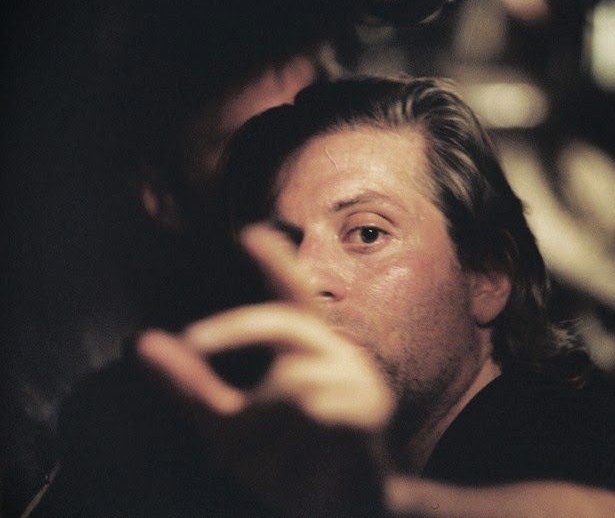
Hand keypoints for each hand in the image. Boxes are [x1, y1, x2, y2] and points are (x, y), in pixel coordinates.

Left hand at [136, 224, 394, 516]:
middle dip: (237, 326)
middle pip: (287, 319)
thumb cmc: (285, 466)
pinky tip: (305, 465)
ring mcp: (356, 382)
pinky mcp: (364, 413)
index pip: (294, 297)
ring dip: (264, 429)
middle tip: (191, 338)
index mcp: (308, 352)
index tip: (251, 232)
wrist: (339, 512)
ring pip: (289, 386)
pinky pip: (309, 417)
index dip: (276, 263)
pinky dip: (289, 448)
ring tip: (276, 463)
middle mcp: (336, 356)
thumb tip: (142, 342)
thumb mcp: (225, 426)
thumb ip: (190, 385)